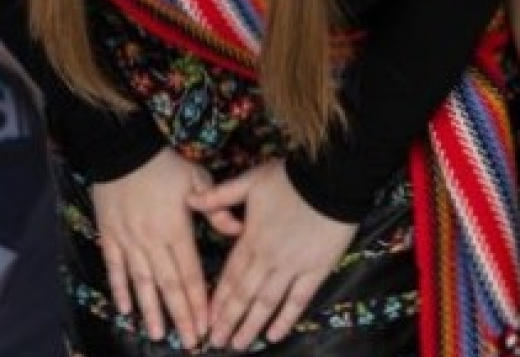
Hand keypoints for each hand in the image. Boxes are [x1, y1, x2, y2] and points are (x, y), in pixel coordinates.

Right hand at [86, 149, 215, 347]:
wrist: (122, 148)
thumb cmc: (163, 163)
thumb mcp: (197, 178)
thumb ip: (217, 208)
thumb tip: (238, 230)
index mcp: (176, 229)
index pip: (190, 274)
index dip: (198, 302)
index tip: (206, 325)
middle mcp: (152, 241)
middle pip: (168, 285)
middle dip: (180, 315)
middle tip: (188, 342)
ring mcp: (128, 240)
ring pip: (141, 282)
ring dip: (151, 310)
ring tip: (159, 334)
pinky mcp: (109, 236)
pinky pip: (114, 268)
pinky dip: (120, 289)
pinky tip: (127, 309)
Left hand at [188, 160, 352, 350]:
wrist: (330, 179)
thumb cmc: (289, 178)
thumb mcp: (249, 180)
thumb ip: (219, 196)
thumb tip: (189, 201)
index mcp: (250, 239)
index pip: (230, 276)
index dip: (217, 299)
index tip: (206, 319)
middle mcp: (268, 258)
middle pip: (245, 295)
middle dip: (229, 320)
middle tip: (217, 341)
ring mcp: (293, 267)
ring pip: (268, 303)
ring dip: (251, 325)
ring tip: (239, 344)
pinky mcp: (316, 270)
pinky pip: (298, 300)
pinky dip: (286, 319)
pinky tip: (274, 334)